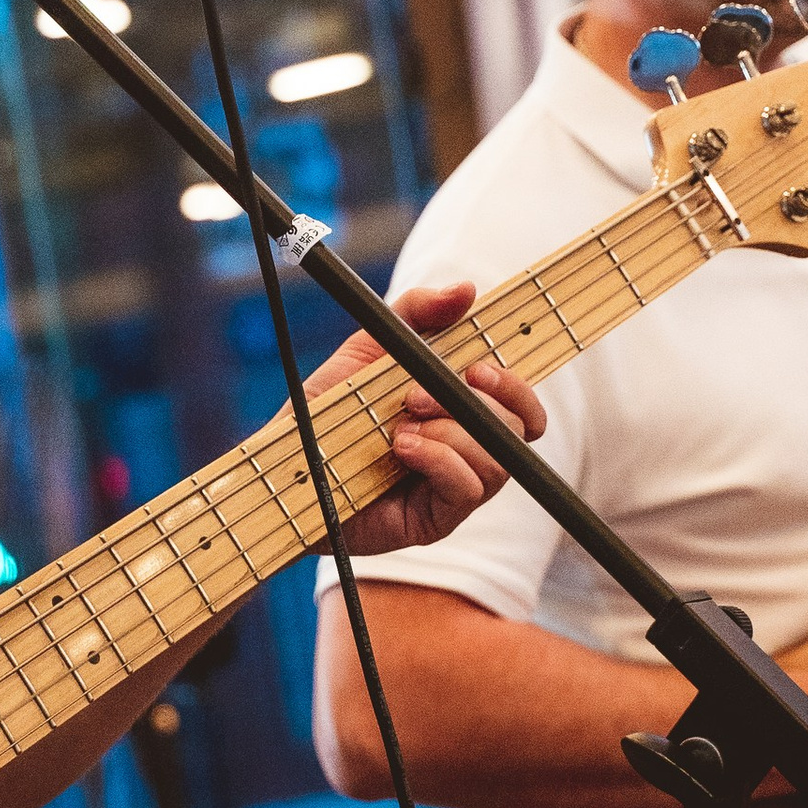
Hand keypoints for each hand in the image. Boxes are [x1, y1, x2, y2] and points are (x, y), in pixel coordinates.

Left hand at [324, 280, 546, 557]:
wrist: (287, 463)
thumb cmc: (330, 410)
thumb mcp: (370, 349)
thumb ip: (416, 314)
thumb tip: (466, 289)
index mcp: (459, 413)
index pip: (520, 406)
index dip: (516, 387)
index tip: (478, 367)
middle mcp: (466, 451)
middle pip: (517, 429)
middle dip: (474, 404)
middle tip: (416, 395)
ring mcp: (453, 487)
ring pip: (498, 461)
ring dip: (451, 434)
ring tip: (400, 427)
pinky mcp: (436, 519)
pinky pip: (468, 489)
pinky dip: (440, 460)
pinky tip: (402, 449)